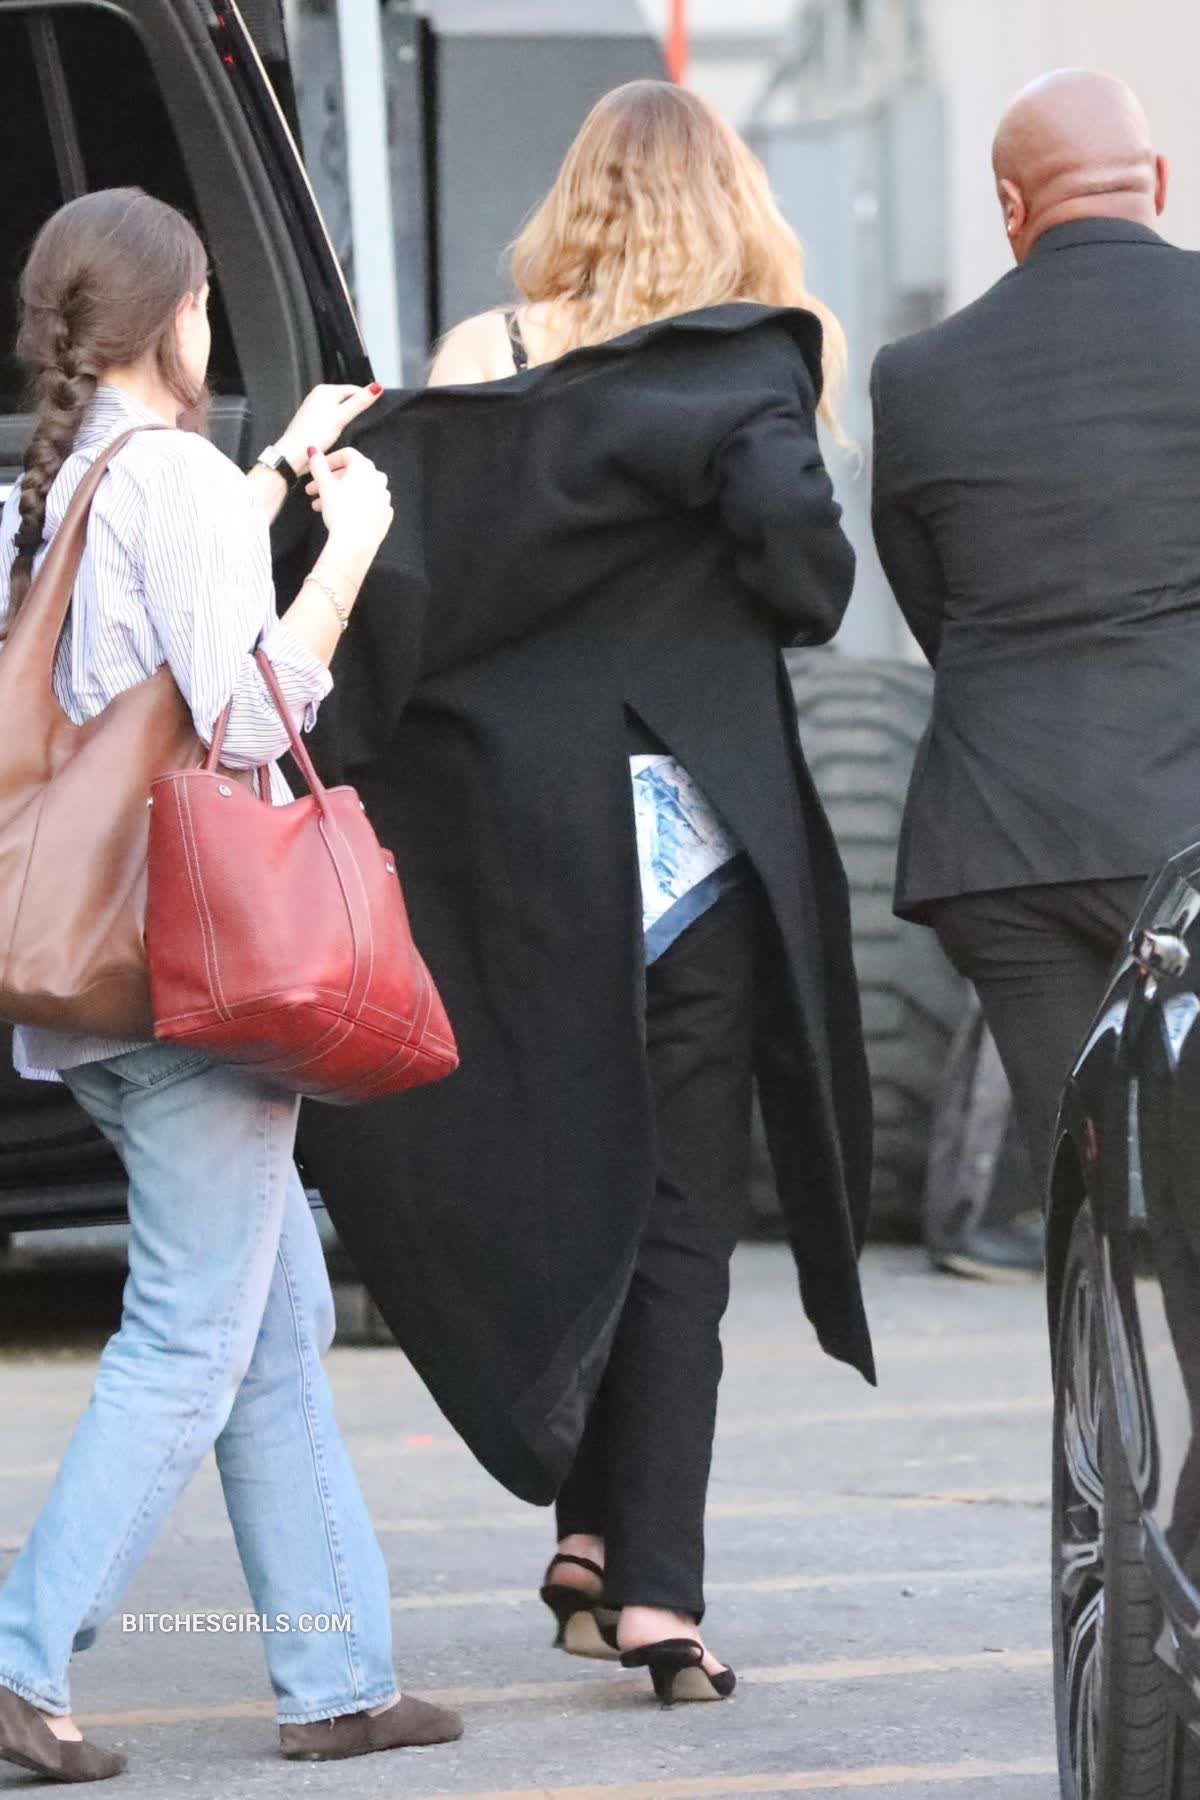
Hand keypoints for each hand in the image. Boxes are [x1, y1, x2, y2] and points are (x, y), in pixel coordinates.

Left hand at [277, 382, 383, 475]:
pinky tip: (337, 434)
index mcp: (325, 390)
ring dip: (347, 418)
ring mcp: (315, 408)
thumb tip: (377, 387)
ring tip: (349, 429)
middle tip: (362, 423)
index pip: (353, 389)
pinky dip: (338, 424)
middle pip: (346, 398)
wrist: (293, 454)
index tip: (376, 409)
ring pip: (339, 409)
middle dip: (355, 409)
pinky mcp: (313, 420)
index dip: (365, 398)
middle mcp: (318, 395)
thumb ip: (360, 402)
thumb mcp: (341, 417)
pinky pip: (332, 418)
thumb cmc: (314, 435)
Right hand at [308, 448, 392, 569]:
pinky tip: (344, 513)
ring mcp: (384, 498)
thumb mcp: (324, 485)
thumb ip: (318, 465)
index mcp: (365, 467)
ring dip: (340, 494)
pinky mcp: (385, 514)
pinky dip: (356, 505)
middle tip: (313, 491)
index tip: (317, 469)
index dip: (329, 460)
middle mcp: (378, 479)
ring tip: (321, 506)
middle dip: (330, 480)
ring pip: (359, 490)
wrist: (355, 543)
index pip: (347, 454)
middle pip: (352, 473)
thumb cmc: (340, 510)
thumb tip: (313, 450)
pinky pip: (369, 504)